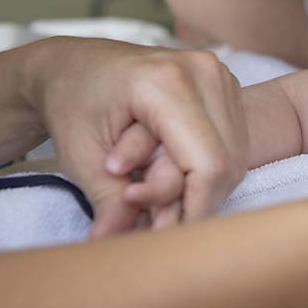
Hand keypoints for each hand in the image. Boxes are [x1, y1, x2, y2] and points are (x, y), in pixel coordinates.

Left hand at [23, 38, 247, 236]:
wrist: (76, 65)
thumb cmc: (73, 104)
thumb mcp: (81, 156)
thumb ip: (109, 201)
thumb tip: (116, 242)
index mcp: (167, 82)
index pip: (208, 163)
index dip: (195, 209)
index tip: (170, 239)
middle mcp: (203, 72)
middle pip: (226, 163)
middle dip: (196, 203)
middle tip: (157, 225)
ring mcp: (220, 76)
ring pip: (234, 157)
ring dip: (201, 188)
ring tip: (156, 197)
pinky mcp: (226, 85)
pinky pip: (232, 144)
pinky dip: (205, 170)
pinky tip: (172, 174)